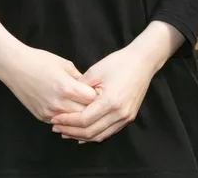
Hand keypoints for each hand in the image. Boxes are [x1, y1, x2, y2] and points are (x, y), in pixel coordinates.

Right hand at [0, 44, 99, 122]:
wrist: (14, 66)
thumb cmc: (39, 60)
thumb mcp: (64, 64)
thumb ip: (80, 78)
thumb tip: (91, 89)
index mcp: (67, 87)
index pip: (93, 100)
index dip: (98, 96)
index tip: (99, 92)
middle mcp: (59, 103)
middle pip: (85, 114)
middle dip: (92, 108)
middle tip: (95, 102)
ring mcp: (49, 112)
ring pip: (73, 122)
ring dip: (80, 116)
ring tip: (84, 108)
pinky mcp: (42, 117)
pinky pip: (61, 123)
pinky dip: (67, 118)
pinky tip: (69, 111)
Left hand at [49, 37, 165, 143]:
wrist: (142, 62)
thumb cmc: (118, 63)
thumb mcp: (95, 71)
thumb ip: (79, 88)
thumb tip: (65, 100)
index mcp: (110, 101)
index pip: (84, 120)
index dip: (67, 121)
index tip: (55, 119)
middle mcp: (119, 114)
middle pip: (91, 132)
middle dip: (71, 132)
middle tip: (56, 128)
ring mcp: (126, 117)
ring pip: (100, 136)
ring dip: (81, 136)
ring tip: (66, 133)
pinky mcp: (128, 117)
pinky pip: (109, 132)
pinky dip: (94, 135)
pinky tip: (83, 135)